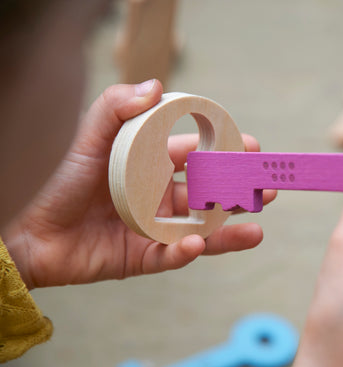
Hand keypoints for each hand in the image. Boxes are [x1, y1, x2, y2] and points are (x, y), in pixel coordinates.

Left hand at [2, 81, 275, 288]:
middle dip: (240, 193)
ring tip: (257, 230)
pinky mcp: (143, 257)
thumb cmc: (59, 179)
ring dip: (230, 231)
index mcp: (153, 166)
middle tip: (267, 190)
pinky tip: (195, 245)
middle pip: (210, 195)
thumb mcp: (89, 136)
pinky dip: (186, 252)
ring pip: (202, 230)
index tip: (252, 147)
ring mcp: (155, 229)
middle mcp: (160, 197)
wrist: (28, 230)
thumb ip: (117, 105)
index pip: (198, 156)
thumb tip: (156, 85)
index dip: (226, 151)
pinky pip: (171, 256)